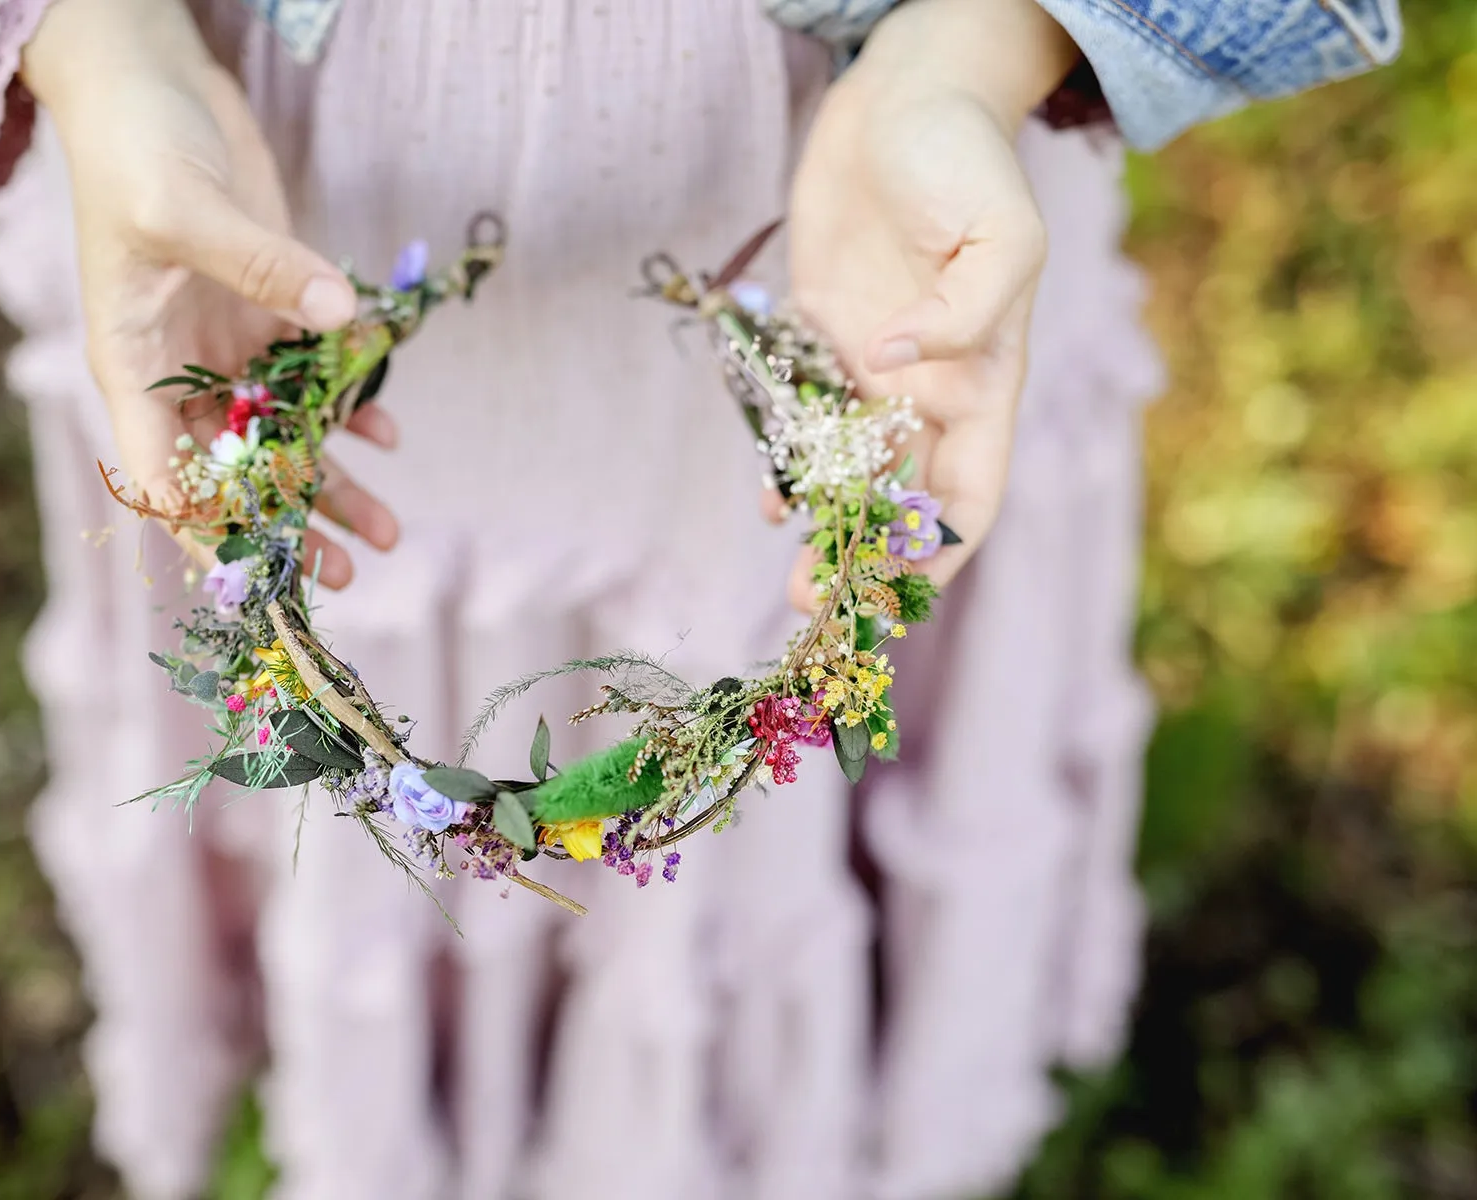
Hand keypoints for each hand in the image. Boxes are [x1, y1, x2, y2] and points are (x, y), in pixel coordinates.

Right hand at [20, 0, 393, 586]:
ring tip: (387, 534)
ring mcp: (224, 342)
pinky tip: (389, 430)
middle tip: (345, 577)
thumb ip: (260, 266)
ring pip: (283, 435)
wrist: (151, 83)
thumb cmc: (135, 145)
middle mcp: (178, 370)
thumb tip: (339, 320)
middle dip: (290, 527)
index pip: (163, 476)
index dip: (208, 532)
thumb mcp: (182, 208)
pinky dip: (352, 405)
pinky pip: (314, 375)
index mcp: (130, 365)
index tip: (260, 580)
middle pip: (236, 472)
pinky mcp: (267, 308)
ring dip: (334, 484)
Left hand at [782, 0, 1078, 609]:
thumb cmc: (963, 156)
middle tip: (816, 600)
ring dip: (824, 527)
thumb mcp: (1000, 230)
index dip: (943, 551)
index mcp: (985, 377)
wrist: (900, 95)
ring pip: (850, 472)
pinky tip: (768, 498)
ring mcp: (871, 368)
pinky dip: (787, 464)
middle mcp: (928, 387)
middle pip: (903, 499)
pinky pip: (802, 420)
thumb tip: (897, 367)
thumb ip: (966, 312)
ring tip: (791, 573)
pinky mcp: (818, 339)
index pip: (974, 493)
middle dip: (867, 558)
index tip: (899, 597)